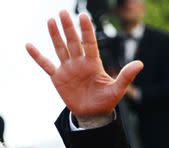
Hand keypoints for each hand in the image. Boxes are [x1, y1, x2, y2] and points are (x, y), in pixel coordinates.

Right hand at [26, 10, 142, 121]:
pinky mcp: (57, 78)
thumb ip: (126, 76)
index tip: (83, 16)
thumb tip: (140, 64)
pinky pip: (45, 65)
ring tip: (50, 20)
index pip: (89, 42)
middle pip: (72, 41)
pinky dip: (37, 56)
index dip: (86, 30)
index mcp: (93, 63)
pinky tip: (28, 45)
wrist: (92, 115)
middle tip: (63, 12)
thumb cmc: (105, 101)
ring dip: (55, 35)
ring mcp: (67, 69)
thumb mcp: (117, 90)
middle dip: (68, 27)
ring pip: (60, 48)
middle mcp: (79, 62)